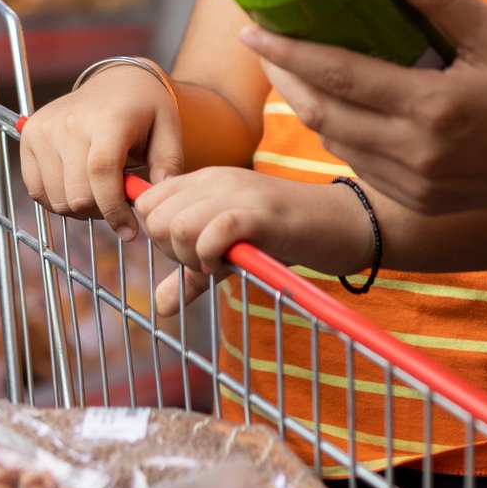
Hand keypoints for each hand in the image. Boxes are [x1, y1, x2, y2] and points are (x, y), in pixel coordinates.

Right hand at [17, 66, 181, 240]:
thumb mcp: (168, 129)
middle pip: (77, 194)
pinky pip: (36, 190)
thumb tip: (156, 198)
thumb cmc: (144, 108)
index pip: (101, 173)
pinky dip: (57, 200)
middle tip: (118, 206)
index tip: (129, 231)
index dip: (114, 210)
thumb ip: (168, 164)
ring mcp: (44, 130)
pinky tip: (78, 188)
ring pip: (57, 199)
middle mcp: (69, 123)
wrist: (115, 80)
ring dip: (80, 209)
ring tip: (100, 193)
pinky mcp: (29, 137)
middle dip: (101, 212)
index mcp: (107, 119)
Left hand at [137, 167, 373, 277]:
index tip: (187, 253)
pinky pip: (214, 232)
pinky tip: (228, 264)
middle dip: (171, 252)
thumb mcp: (230, 252)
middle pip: (157, 219)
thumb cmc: (285, 236)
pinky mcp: (261, 213)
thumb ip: (193, 275)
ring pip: (179, 226)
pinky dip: (212, 256)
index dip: (158, 236)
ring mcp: (239, 193)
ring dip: (191, 257)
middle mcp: (216, 179)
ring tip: (218, 264)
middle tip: (203, 263)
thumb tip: (160, 307)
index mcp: (205, 180)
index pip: (148, 203)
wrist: (339, 223)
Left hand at [245, 0, 486, 212]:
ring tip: (290, 70)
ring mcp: (415, 185)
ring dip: (306, 106)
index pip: (340, 76)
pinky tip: (334, 106)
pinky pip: (359, 165)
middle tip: (261, 44)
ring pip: (335, 143)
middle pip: (323, 114)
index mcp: (433, 108)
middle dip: (284, 78)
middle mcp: (416, 154)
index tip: (252, 28)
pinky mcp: (418, 202)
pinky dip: (338, 134)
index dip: (288, 53)